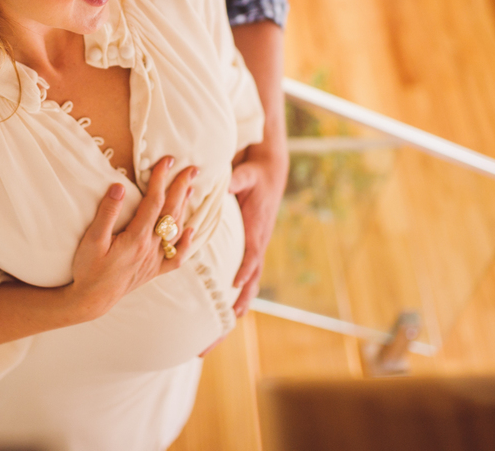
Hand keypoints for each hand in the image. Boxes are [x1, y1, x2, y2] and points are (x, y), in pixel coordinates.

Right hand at [69, 157, 196, 319]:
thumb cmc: (88, 269)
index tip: (167, 161)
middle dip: (181, 188)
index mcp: (136, 238)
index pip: (154, 202)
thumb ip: (107, 213)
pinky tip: (190, 231)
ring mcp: (154, 260)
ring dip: (185, 208)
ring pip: (176, 230)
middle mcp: (150, 248)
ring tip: (191, 189)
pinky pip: (176, 258)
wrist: (92, 300)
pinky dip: (186, 244)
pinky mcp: (153, 271)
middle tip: (192, 169)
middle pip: (171, 212)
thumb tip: (120, 187)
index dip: (161, 179)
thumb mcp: (92, 240)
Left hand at [229, 142, 288, 316]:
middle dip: (244, 295)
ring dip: (244, 297)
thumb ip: (236, 181)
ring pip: (252, 277)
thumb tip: (224, 186)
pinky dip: (242, 287)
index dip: (245, 268)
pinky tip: (232, 303)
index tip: (236, 283)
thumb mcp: (246, 175)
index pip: (252, 253)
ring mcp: (257, 245)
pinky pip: (248, 270)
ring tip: (232, 318)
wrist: (270, 174)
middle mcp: (258, 240)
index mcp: (256, 227)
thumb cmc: (255, 175)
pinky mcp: (252, 245)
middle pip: (253, 274)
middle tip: (234, 314)